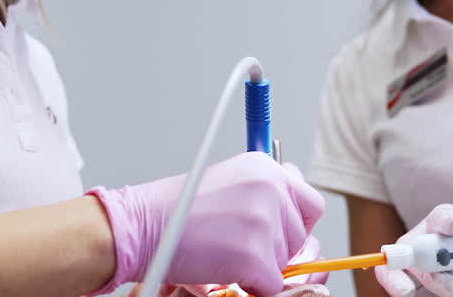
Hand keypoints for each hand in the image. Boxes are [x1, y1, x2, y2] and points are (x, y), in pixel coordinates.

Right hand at [89, 153, 325, 296]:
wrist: (142, 225)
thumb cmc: (177, 210)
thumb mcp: (229, 183)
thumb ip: (267, 192)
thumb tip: (302, 217)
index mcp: (265, 167)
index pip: (310, 203)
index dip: (297, 224)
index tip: (279, 234)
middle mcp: (271, 188)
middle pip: (300, 237)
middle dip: (275, 248)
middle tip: (237, 243)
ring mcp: (264, 222)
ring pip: (285, 263)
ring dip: (259, 266)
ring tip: (222, 250)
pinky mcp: (255, 256)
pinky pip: (271, 285)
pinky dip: (250, 285)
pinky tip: (222, 266)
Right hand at [373, 193, 452, 296]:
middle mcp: (443, 231)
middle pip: (442, 216)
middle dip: (448, 220)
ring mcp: (419, 250)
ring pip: (417, 244)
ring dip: (432, 265)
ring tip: (452, 288)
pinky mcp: (400, 272)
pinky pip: (389, 270)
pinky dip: (394, 278)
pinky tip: (406, 291)